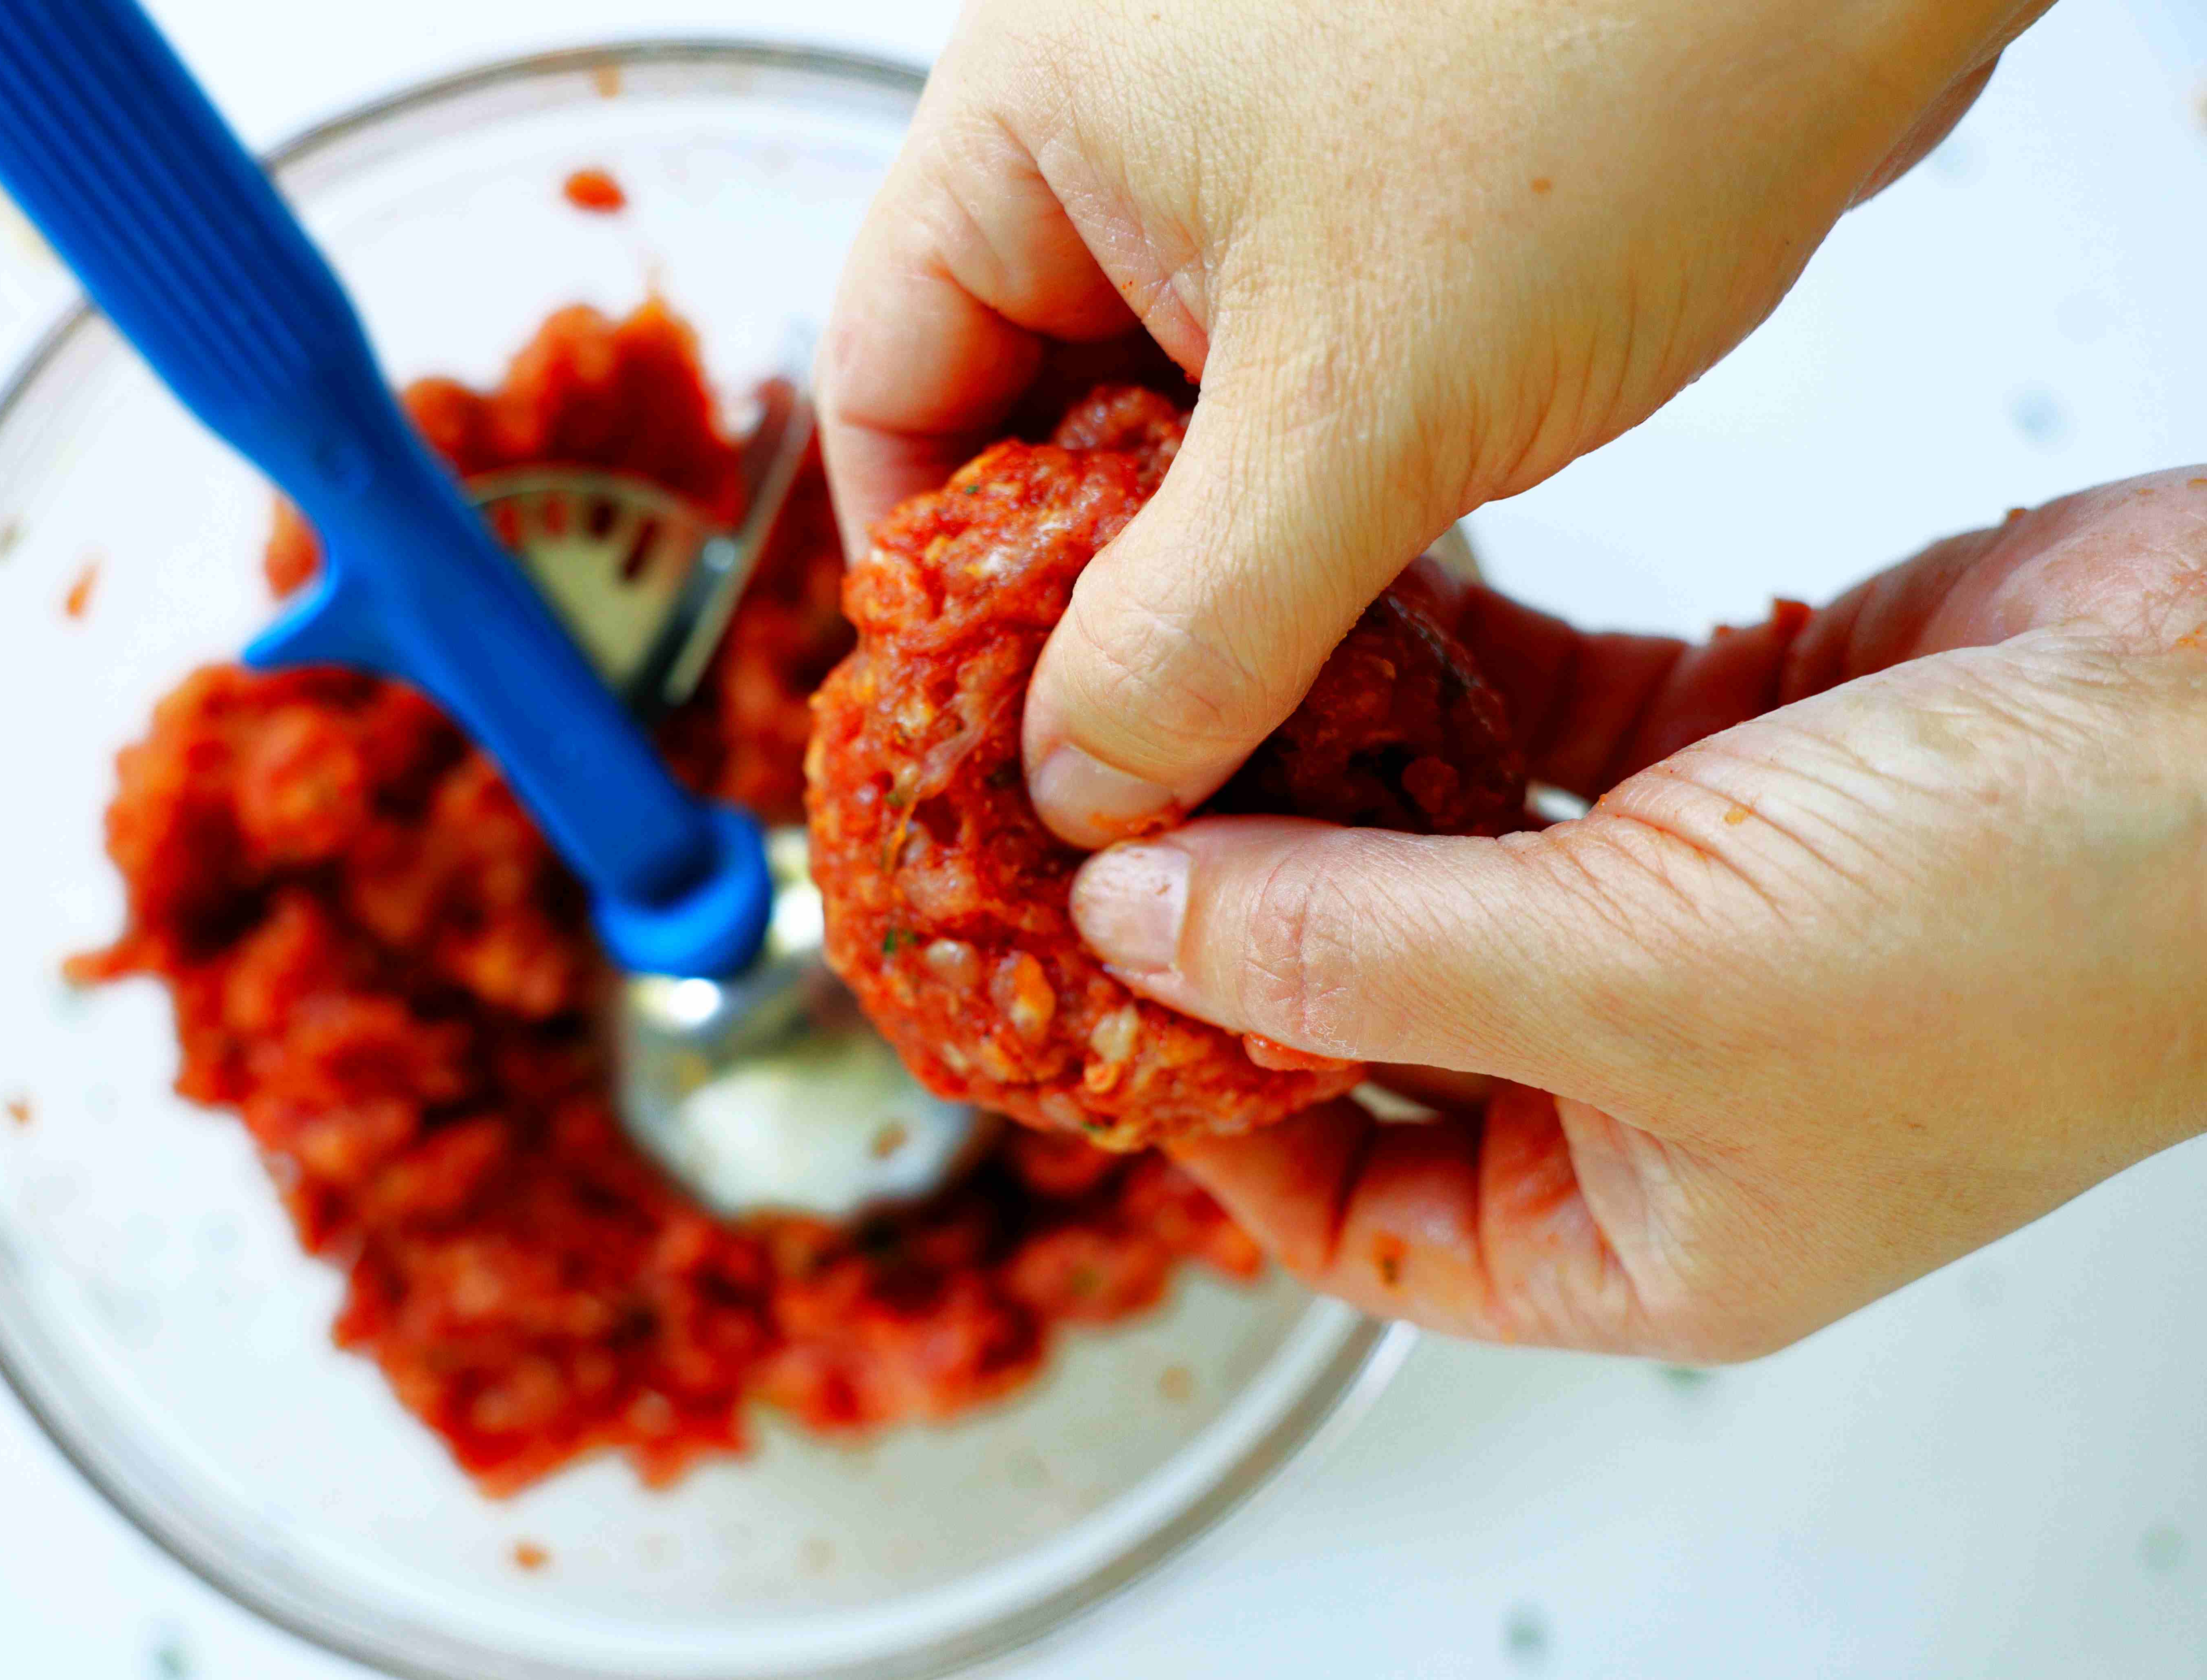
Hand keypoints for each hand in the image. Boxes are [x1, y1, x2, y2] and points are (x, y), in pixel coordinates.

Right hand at [818, 0, 2044, 844]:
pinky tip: (1349, 627)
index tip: (987, 733)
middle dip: (1076, 601)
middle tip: (1128, 770)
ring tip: (1245, 727)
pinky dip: (1302, 510)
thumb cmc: (1612, 72)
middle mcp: (1117, 132)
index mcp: (1031, 120)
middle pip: (1015, 417)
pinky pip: (1280, 392)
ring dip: (1205, 574)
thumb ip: (1191, 627)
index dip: (924, 582)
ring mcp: (1249, 165)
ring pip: (1160, 422)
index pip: (883, 384)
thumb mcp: (1359, 406)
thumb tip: (1076, 790)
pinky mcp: (1376, 209)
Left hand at [1066, 474, 2206, 1359]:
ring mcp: (1694, 919)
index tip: (1089, 1020)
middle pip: (1383, 1032)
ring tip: (1191, 713)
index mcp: (1647, 1229)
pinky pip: (1539, 734)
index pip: (1361, 1229)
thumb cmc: (2028, 932)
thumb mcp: (1630, 977)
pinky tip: (1344, 623)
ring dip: (1330, 791)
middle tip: (1099, 839)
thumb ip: (1358, 958)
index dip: (1215, 1142)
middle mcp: (1660, 1087)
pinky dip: (1449, 683)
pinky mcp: (1733, 766)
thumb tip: (1136, 930)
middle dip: (1250, 935)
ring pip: (1446, 866)